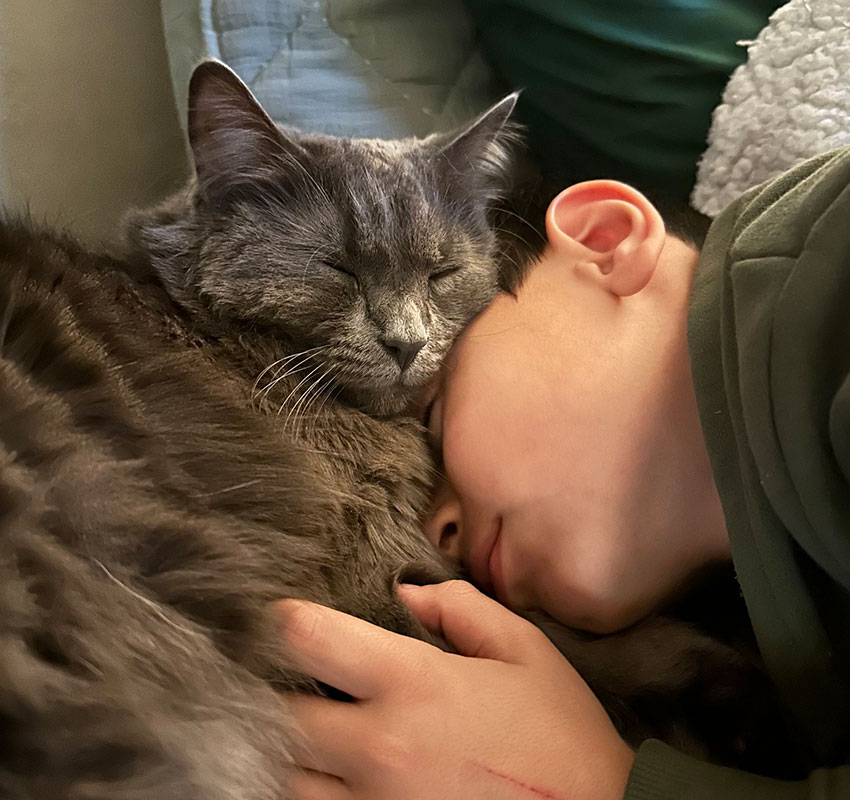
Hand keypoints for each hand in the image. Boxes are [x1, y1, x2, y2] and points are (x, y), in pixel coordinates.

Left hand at [275, 580, 633, 799]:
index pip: (312, 639)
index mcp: (415, 685)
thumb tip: (406, 595)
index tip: (283, 617)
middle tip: (302, 680)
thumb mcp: (525, 650)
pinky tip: (344, 775)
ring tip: (320, 732)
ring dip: (295, 750)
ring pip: (290, 777)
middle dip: (282, 692)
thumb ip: (462, 609)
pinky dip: (319, 792)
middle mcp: (381, 747)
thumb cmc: (562, 734)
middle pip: (283, 716)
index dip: (286, 620)